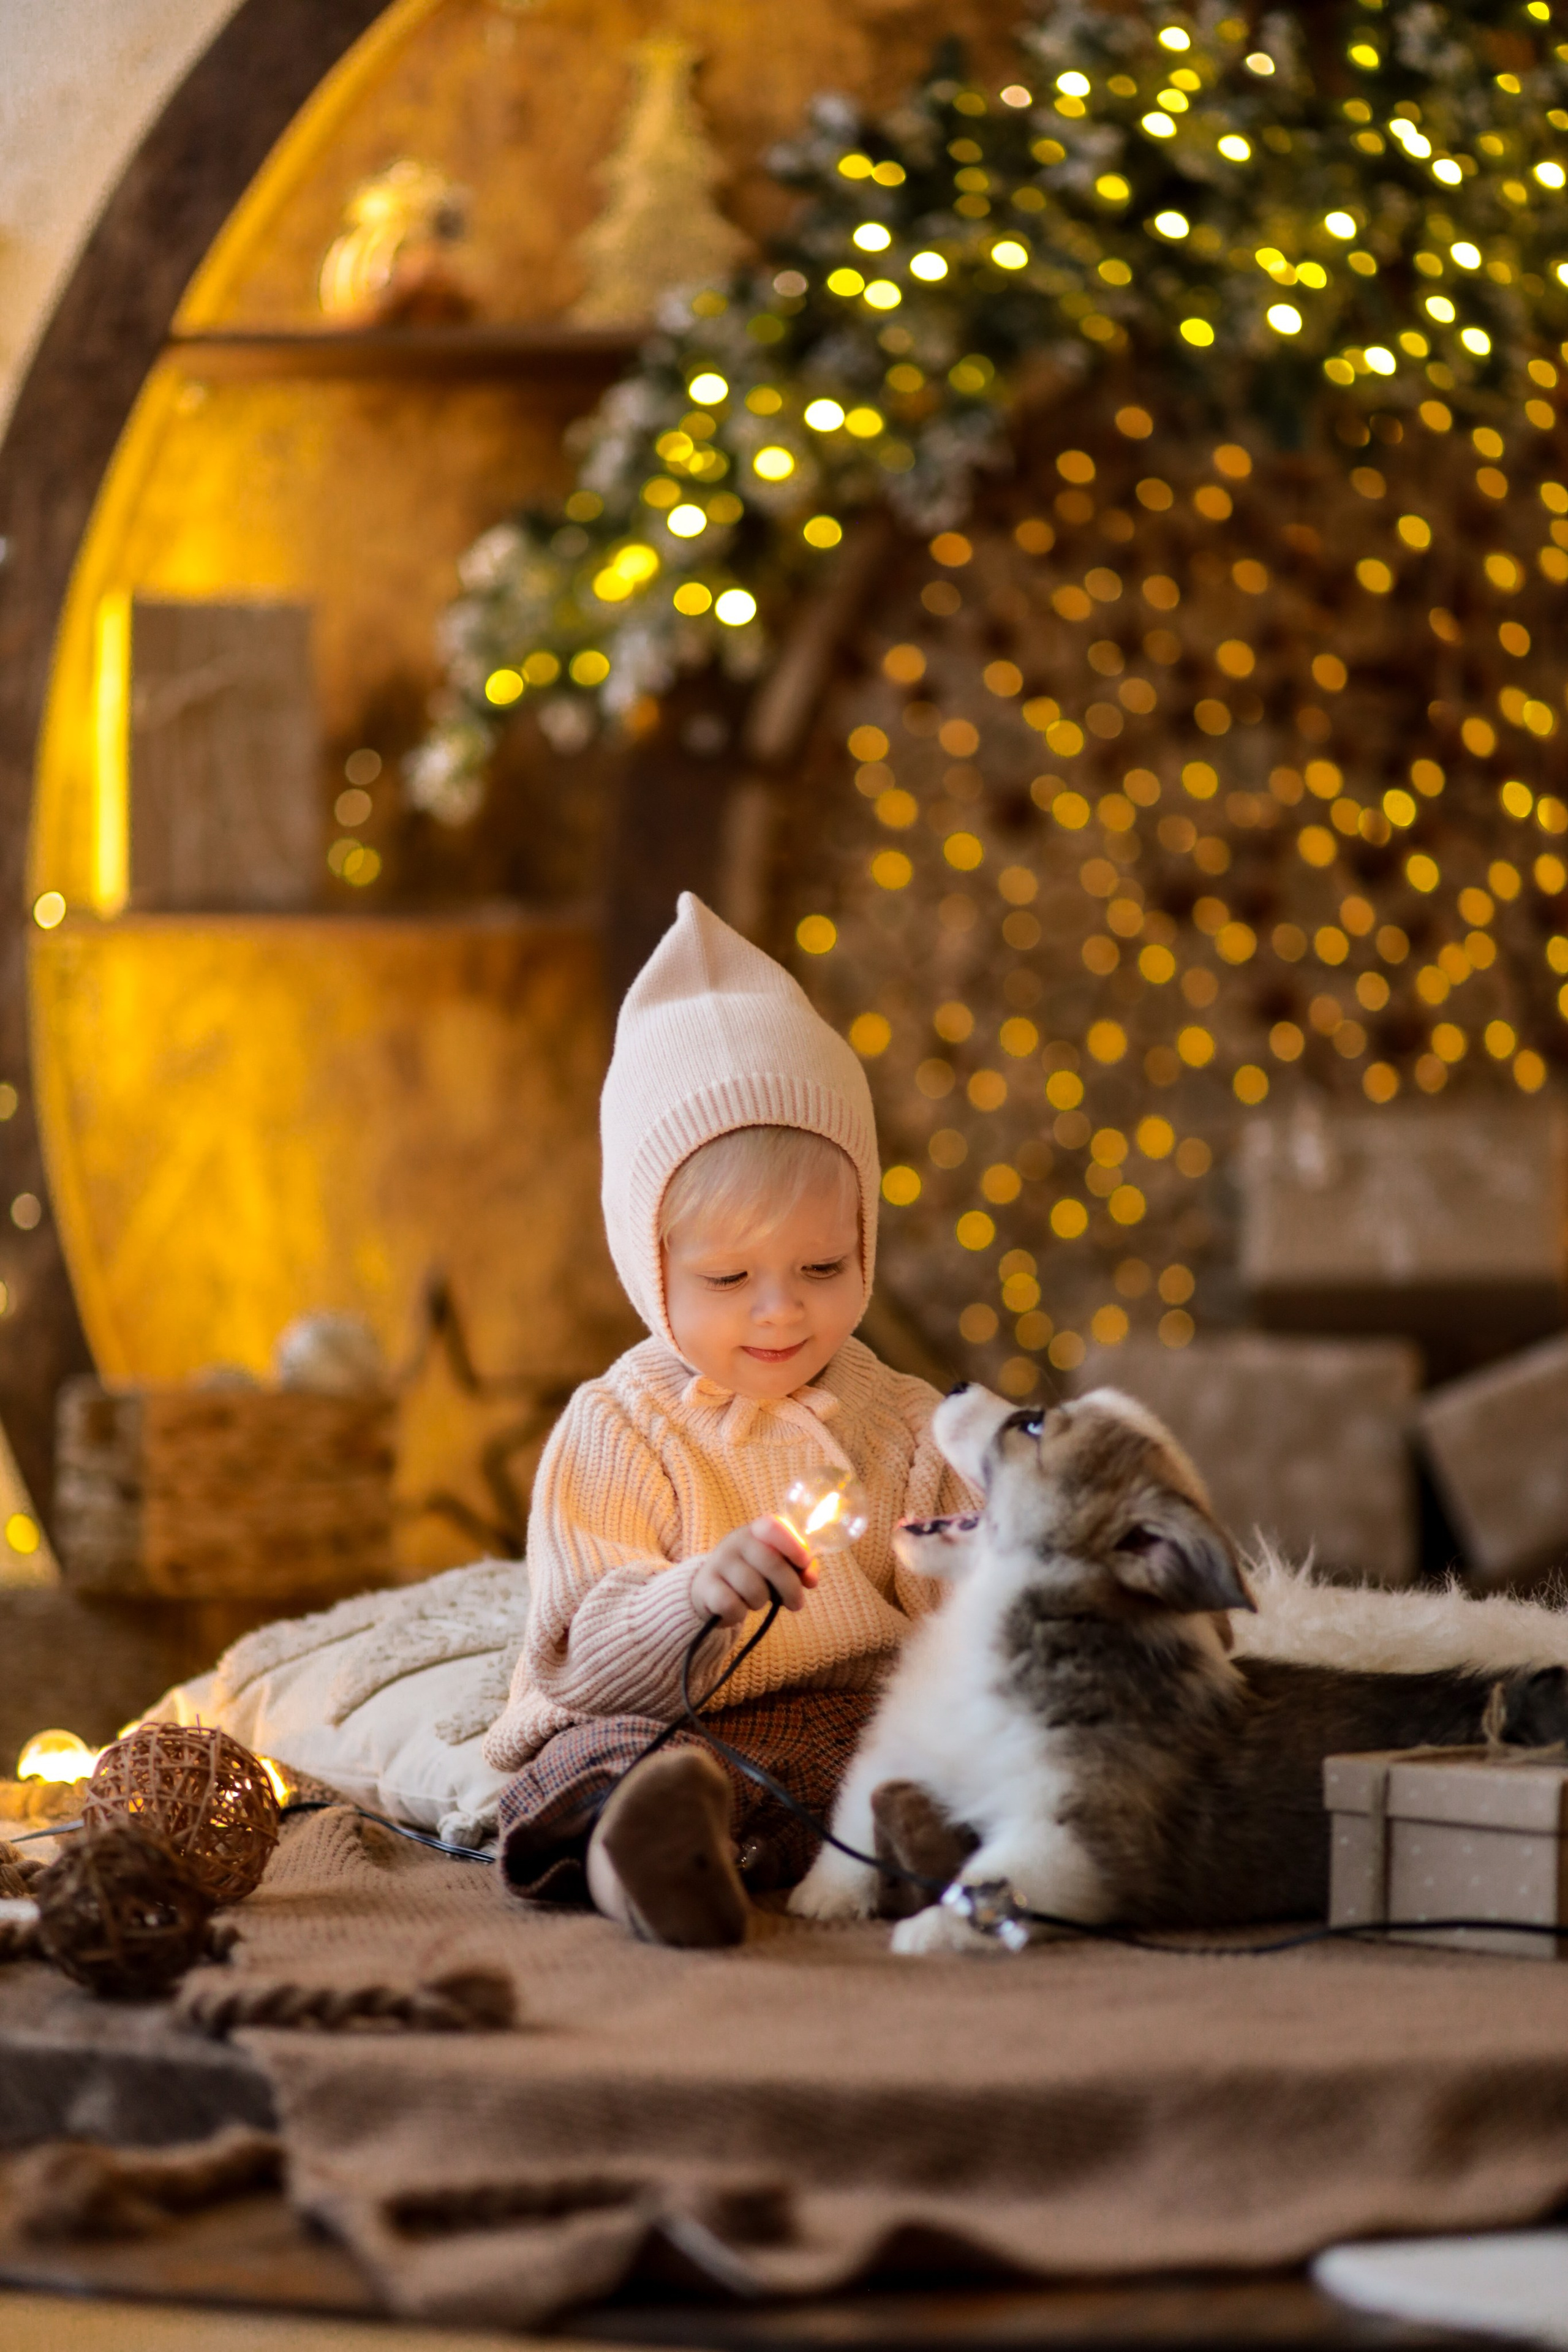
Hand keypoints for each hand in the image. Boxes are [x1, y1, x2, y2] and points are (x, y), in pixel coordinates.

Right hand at [690, 1517, 815, 1625]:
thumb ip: (798, 1567)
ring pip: (754, 1589)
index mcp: (754, 1531)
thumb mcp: (774, 1566)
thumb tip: (810, 1580)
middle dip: (790, 1587)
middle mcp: (734, 1542)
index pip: (773, 1526)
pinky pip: (733, 1606)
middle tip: (797, 1604)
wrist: (708, 1590)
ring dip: (762, 1602)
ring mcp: (718, 1563)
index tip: (805, 1563)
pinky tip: (737, 1609)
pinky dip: (740, 1614)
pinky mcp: (705, 1587)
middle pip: (771, 1562)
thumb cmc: (751, 1575)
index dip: (793, 1544)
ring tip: (756, 1601)